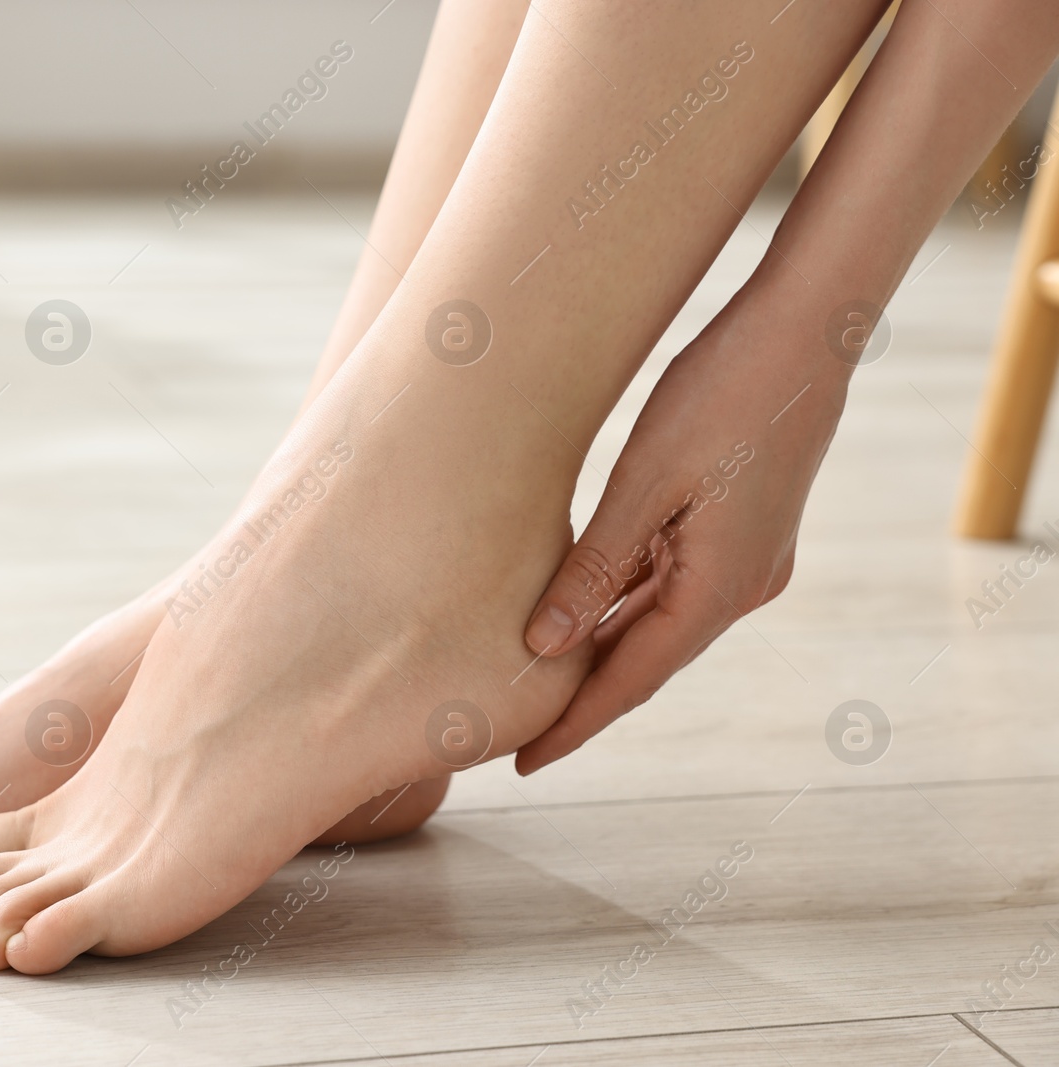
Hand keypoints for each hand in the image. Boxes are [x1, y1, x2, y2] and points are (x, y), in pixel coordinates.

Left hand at [514, 294, 847, 774]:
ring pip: (659, 625)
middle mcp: (739, 590)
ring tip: (537, 681)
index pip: (630, 680)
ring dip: (603, 653)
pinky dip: (627, 606)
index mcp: (717, 590)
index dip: (575, 724)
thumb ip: (593, 570)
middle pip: (645, 661)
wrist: (804, 333)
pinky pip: (674, 588)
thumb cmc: (720, 395)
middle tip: (516, 734)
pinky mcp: (743, 535)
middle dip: (582, 699)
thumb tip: (544, 643)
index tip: (524, 763)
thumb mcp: (643, 484)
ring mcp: (747, 564)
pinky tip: (583, 611)